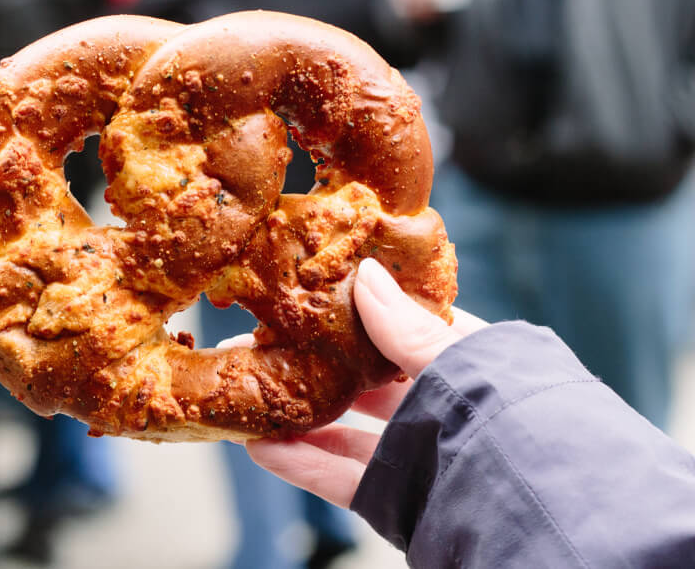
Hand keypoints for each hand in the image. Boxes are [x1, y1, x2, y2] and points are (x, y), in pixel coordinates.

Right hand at [241, 258, 486, 506]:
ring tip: (252, 398)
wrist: (528, 504)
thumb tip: (366, 275)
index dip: (358, 313)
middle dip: (313, 365)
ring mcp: (416, 452)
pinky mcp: (397, 495)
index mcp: (461, 364)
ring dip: (297, 417)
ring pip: (345, 431)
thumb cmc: (507, 419)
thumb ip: (405, 327)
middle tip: (262, 347)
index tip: (312, 299)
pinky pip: (341, 477)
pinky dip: (301, 464)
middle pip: (364, 381)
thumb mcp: (453, 361)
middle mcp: (438, 407)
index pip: (404, 329)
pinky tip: (262, 447)